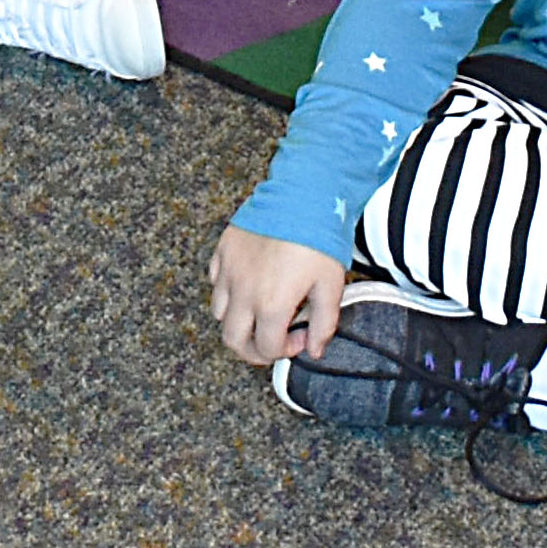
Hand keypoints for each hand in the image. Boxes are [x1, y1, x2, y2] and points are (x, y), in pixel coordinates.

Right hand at [211, 224, 351, 366]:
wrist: (303, 195)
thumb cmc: (319, 239)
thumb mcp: (331, 286)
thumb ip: (324, 324)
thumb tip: (316, 349)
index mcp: (271, 304)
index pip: (267, 348)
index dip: (285, 351)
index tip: (300, 337)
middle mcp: (244, 292)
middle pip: (233, 340)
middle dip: (253, 350)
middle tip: (272, 342)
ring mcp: (229, 270)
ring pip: (219, 313)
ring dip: (238, 321)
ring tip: (260, 313)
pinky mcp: (224, 251)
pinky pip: (215, 281)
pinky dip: (228, 292)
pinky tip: (250, 284)